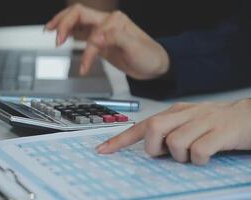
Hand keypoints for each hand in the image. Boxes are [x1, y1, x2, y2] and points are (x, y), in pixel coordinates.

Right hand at [45, 4, 169, 79]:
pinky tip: (61, 36)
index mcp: (115, 21)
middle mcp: (107, 22)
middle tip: (54, 37)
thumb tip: (96, 39)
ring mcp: (102, 30)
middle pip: (79, 13)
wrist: (153, 65)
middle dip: (64, 23)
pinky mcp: (100, 39)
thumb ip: (116, 39)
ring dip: (62, 24)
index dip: (87, 49)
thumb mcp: (136, 48)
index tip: (84, 66)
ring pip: (77, 20)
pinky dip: (68, 33)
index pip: (93, 31)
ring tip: (49, 31)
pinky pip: (80, 32)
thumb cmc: (148, 56)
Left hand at [96, 99, 250, 164]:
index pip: (142, 125)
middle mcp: (185, 114)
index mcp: (174, 112)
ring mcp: (203, 122)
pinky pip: (199, 150)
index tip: (103, 150)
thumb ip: (169, 131)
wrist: (249, 115)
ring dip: (181, 156)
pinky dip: (199, 159)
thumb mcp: (188, 122)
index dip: (120, 139)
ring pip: (175, 142)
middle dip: (155, 148)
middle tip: (168, 154)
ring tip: (193, 154)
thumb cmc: (215, 123)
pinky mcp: (221, 132)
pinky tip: (206, 156)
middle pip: (154, 128)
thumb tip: (151, 148)